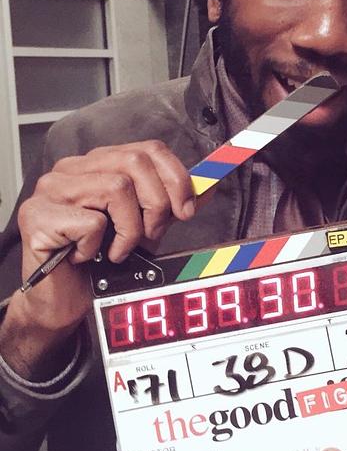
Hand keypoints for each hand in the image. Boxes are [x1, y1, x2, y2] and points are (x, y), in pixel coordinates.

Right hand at [12, 140, 195, 335]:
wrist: (63, 302)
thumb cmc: (98, 262)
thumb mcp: (144, 229)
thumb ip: (169, 205)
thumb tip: (206, 186)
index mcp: (98, 164)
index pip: (148, 149)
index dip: (176, 177)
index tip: (187, 209)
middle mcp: (73, 168)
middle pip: (135, 160)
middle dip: (158, 203)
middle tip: (151, 234)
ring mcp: (51, 188)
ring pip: (117, 187)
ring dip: (130, 228)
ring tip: (120, 249)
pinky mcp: (37, 214)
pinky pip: (90, 221)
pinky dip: (98, 246)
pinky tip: (88, 257)